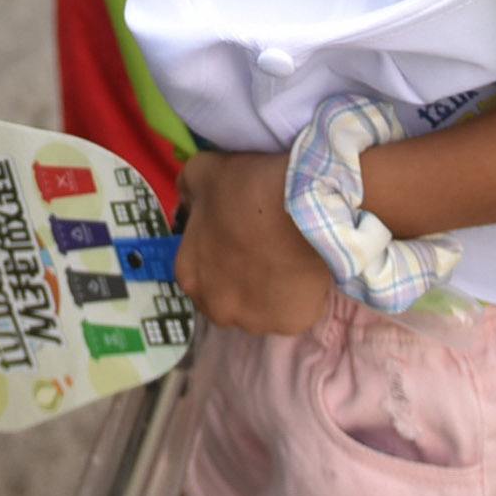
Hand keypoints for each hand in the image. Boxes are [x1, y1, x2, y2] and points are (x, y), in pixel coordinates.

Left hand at [172, 150, 339, 335]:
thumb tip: (190, 200)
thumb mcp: (201, 172)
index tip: (240, 238)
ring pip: (263, 311)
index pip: (200, 273)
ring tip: (289, 260)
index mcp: (190, 276)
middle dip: (243, 283)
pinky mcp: (293, 324)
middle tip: (265, 252)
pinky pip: (296, 312)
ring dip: (271, 293)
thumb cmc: (246, 188)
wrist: (300, 202)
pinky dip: (302, 296)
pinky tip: (307, 270)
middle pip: (229, 299)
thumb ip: (188, 191)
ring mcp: (256, 321)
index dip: (220, 255)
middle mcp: (218, 308)